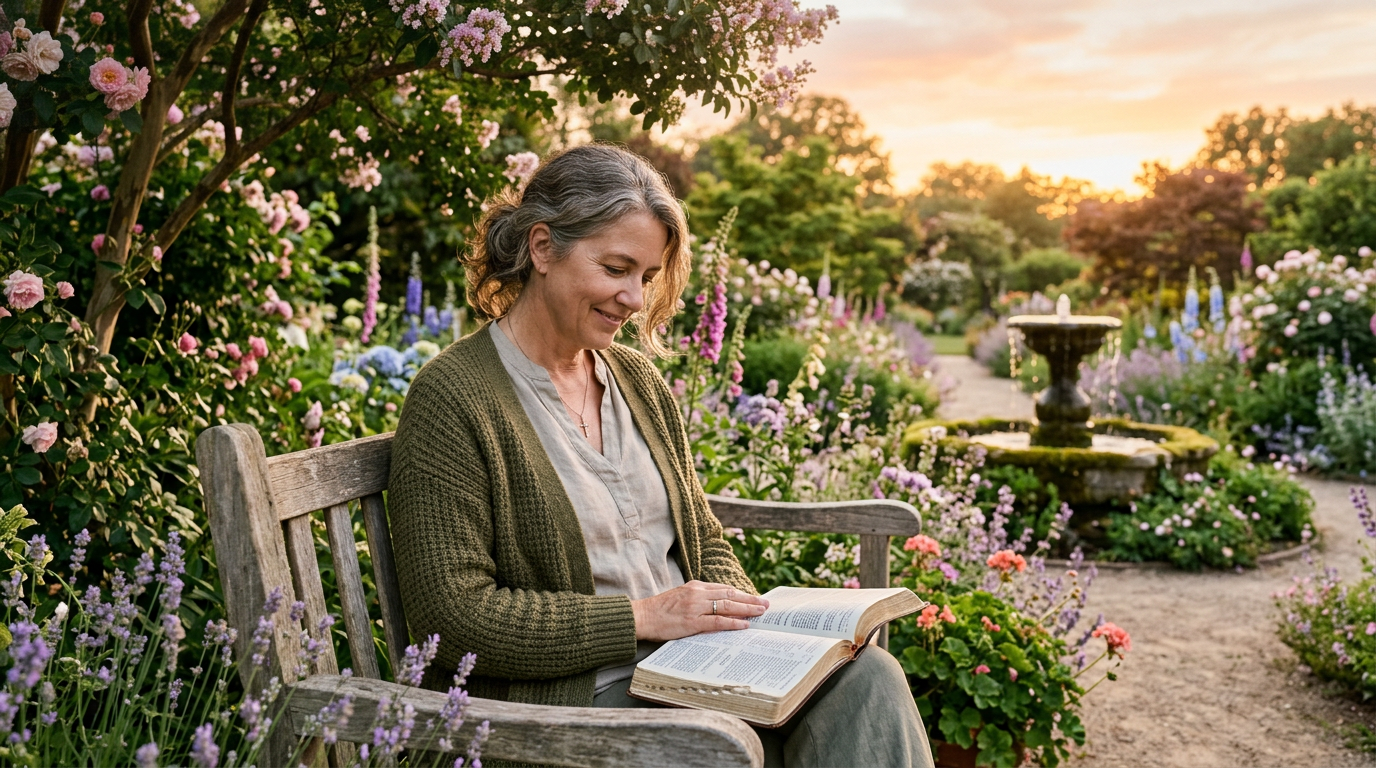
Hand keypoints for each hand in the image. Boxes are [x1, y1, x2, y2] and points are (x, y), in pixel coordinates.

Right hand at [631, 580, 769, 641]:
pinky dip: (733, 622)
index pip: (724, 588)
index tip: (754, 598)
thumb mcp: (680, 597)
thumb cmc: (659, 610)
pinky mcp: (692, 621)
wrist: (642, 616)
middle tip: (766, 604)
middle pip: (730, 594)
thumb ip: (698, 599)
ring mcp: (696, 607)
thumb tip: (717, 607)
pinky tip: (744, 624)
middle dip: (750, 600)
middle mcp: (698, 593)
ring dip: (747, 609)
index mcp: (695, 586)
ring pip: (728, 605)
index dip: (741, 594)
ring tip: (761, 612)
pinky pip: (718, 621)